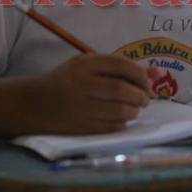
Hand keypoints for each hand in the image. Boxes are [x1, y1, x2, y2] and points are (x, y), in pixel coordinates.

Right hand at [28, 54, 161, 134]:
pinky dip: (123, 122)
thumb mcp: (89, 66)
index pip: (120, 64)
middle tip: (145, 98)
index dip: (139, 73)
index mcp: (84, 64)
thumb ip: (120, 68)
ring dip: (134, 110)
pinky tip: (120, 117)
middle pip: (121, 89)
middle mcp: (81, 84)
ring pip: (120, 111)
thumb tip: (157, 73)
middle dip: (140, 95)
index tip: (146, 80)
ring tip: (134, 108)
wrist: (34, 104)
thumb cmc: (67, 81)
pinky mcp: (82, 127)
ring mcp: (81, 108)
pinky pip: (113, 126)